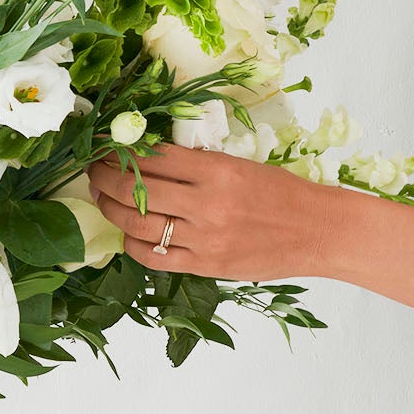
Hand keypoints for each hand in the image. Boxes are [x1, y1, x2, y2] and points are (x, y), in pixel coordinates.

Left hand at [87, 144, 335, 280]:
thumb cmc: (282, 192)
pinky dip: (132, 242)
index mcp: (217, 170)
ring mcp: (205, 238)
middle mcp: (207, 204)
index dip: (119, 150)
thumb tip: (147, 157)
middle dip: (103, 178)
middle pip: (135, 189)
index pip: (152, 156)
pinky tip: (128, 232)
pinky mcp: (206, 266)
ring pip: (138, 223)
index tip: (103, 147)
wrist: (319, 231)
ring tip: (101, 198)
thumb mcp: (240, 164)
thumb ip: (196, 164)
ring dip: (110, 208)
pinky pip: (153, 256)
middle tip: (93, 172)